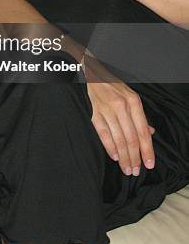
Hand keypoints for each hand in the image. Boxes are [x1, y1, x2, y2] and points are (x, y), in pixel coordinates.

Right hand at [84, 56, 154, 175]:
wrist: (93, 73)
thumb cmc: (113, 87)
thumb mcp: (130, 97)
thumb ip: (139, 116)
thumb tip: (149, 133)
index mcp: (134, 101)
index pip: (143, 131)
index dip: (147, 150)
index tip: (149, 164)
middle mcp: (122, 105)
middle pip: (131, 138)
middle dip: (134, 157)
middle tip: (135, 171)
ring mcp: (107, 109)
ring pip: (118, 138)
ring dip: (123, 156)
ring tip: (126, 168)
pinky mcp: (95, 112)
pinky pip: (103, 133)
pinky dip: (109, 146)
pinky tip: (114, 157)